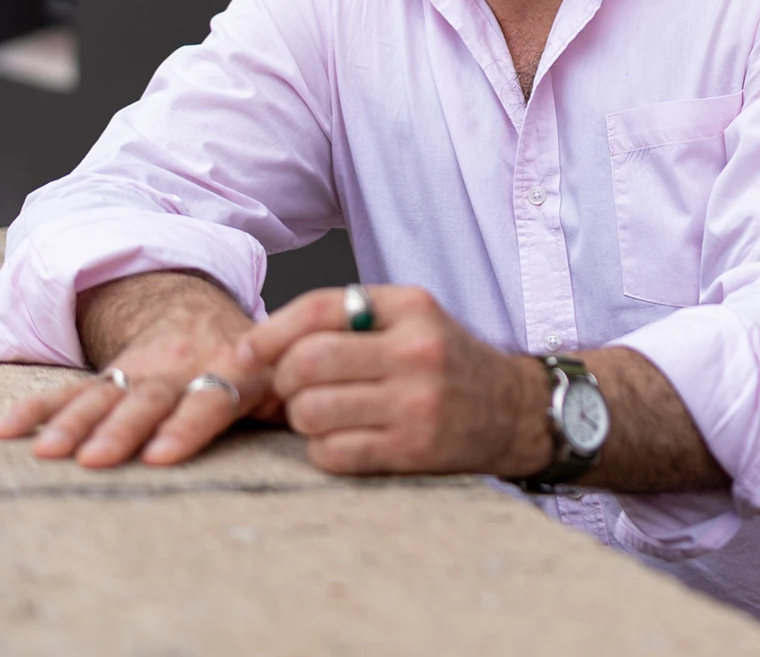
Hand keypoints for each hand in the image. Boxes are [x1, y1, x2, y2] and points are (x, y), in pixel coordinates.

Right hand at [0, 270, 275, 468]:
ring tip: (46, 451)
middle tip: (92, 458)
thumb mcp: (278, 369)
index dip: (186, 426)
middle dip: (119, 430)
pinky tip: (3, 430)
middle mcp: (178, 369)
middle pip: (147, 401)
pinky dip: (35, 409)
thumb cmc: (250, 357)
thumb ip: (293, 399)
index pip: (207, 400)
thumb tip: (321, 428)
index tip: (161, 454)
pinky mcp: (105, 377)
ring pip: (102, 396)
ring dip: (71, 423)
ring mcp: (137, 372)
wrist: (197, 310)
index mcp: (226, 370)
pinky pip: (66, 391)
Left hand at [237, 284, 550, 477]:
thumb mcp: (413, 319)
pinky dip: (325, 450)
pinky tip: (346, 440)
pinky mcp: (414, 449)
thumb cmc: (446, 363)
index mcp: (411, 307)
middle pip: (307, 362)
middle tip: (296, 389)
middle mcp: (415, 350)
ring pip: (312, 411)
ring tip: (324, 415)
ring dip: (303, 418)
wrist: (513, 410)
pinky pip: (333, 453)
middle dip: (285, 380)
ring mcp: (416, 403)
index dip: (270, 331)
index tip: (246, 352)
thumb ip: (350, 318)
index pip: (320, 308)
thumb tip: (258, 346)